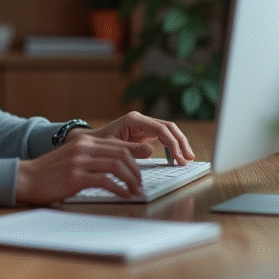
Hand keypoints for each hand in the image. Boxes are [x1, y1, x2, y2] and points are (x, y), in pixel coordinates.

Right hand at [15, 112, 195, 203]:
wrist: (26, 178)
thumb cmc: (50, 172)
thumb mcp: (72, 158)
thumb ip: (92, 157)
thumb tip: (115, 165)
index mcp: (85, 141)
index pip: (118, 145)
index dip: (135, 156)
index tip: (145, 166)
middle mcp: (84, 147)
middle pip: (121, 154)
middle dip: (136, 170)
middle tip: (141, 183)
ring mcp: (80, 161)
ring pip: (116, 166)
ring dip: (131, 179)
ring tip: (135, 190)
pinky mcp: (76, 177)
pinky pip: (105, 180)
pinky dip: (119, 188)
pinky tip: (124, 194)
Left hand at [68, 111, 195, 165]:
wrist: (90, 143)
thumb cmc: (98, 144)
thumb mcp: (113, 148)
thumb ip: (131, 149)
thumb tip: (151, 152)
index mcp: (134, 119)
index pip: (160, 128)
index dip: (172, 143)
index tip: (179, 157)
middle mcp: (141, 120)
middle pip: (169, 127)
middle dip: (181, 142)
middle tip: (188, 159)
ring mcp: (144, 126)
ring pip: (169, 131)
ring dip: (179, 144)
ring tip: (187, 159)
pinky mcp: (146, 134)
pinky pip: (164, 138)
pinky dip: (172, 147)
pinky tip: (178, 157)